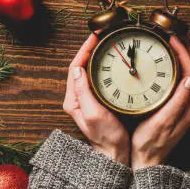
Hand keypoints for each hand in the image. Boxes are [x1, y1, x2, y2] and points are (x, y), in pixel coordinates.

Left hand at [63, 34, 129, 164]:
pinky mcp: (98, 100)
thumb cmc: (107, 137)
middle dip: (90, 49)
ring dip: (97, 56)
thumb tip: (77, 69)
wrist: (115, 153)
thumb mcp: (94, 114)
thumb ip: (84, 92)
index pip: (75, 67)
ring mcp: (87, 99)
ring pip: (89, 70)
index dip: (84, 50)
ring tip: (108, 44)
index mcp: (73, 99)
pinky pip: (98, 77)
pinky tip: (113, 62)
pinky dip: (104, 66)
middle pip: (81, 66)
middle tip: (103, 35)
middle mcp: (78, 97)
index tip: (95, 37)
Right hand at [131, 36, 189, 170]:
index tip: (173, 38)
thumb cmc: (150, 143)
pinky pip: (181, 81)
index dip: (184, 53)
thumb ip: (177, 102)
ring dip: (183, 57)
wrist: (146, 161)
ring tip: (172, 43)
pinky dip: (176, 68)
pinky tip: (166, 63)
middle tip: (175, 33)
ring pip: (188, 74)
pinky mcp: (176, 108)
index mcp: (189, 107)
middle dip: (187, 50)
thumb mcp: (162, 122)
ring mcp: (184, 106)